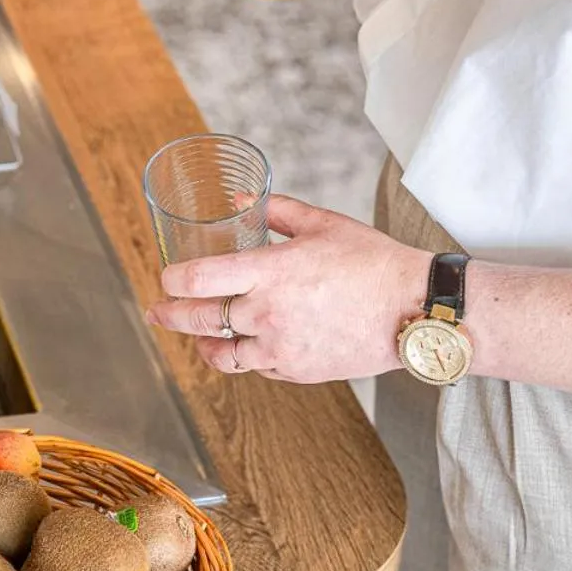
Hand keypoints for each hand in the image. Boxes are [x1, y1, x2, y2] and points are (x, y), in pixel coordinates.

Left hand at [145, 196, 430, 382]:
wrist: (414, 310)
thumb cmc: (373, 262)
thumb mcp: (323, 223)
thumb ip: (276, 210)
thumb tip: (240, 200)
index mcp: (271, 271)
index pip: (199, 279)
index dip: (172, 280)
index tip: (165, 278)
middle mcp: (269, 313)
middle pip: (199, 320)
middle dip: (169, 315)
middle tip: (156, 312)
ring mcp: (281, 347)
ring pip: (222, 354)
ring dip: (201, 345)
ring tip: (194, 338)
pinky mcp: (297, 370)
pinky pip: (256, 367)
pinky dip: (243, 357)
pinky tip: (241, 347)